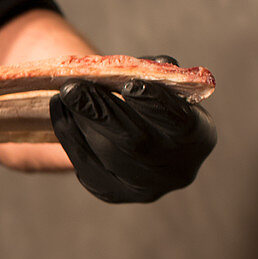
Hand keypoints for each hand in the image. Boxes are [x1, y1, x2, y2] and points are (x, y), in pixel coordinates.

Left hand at [49, 56, 216, 202]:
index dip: (155, 104)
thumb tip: (150, 66)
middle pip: (136, 143)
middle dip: (102, 112)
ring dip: (79, 121)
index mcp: (198, 137)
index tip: (129, 84)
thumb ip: (156, 75)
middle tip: (73, 88)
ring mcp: (143, 187)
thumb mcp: (160, 85)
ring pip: (105, 154)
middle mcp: (175, 170)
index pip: (180, 122)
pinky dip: (69, 134)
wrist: (132, 135)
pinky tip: (60, 111)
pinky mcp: (111, 192)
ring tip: (63, 95)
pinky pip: (84, 164)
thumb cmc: (151, 102)